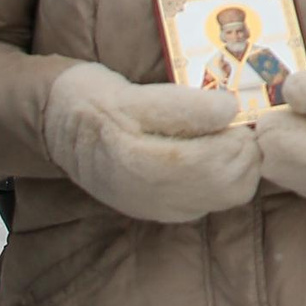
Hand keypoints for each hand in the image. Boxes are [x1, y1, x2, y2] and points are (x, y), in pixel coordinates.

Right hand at [41, 63, 262, 224]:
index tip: (234, 109)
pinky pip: (212, 201)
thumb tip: (231, 110)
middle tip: (234, 120)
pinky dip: (224, 176)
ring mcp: (159, 208)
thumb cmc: (100, 103)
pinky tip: (209, 150)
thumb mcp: (136, 94)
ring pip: (229, 195)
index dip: (239, 134)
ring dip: (239, 163)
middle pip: (234, 183)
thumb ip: (183, 106)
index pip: (222, 162)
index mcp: (146, 166)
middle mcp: (155, 197)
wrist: (60, 128)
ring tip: (223, 133)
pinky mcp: (162, 211)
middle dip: (244, 150)